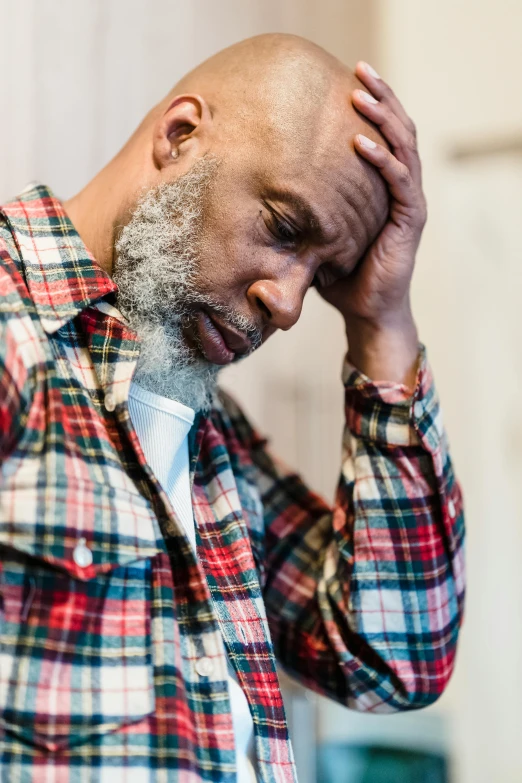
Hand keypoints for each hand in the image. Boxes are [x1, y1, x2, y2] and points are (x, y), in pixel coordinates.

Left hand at [319, 62, 425, 386]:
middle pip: (396, 130)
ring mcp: (407, 203)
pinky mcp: (410, 221)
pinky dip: (382, 159)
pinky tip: (360, 142)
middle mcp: (398, 188)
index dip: (369, 107)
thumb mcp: (313, 238)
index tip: (343, 81)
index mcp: (380, 188)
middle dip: (379, 97)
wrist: (367, 312)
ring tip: (360, 93)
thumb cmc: (341, 277)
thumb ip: (296, 217)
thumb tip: (252, 202)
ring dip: (382, 117)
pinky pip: (399, 180)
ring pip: (403, 146)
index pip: (380, 136)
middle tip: (358, 70)